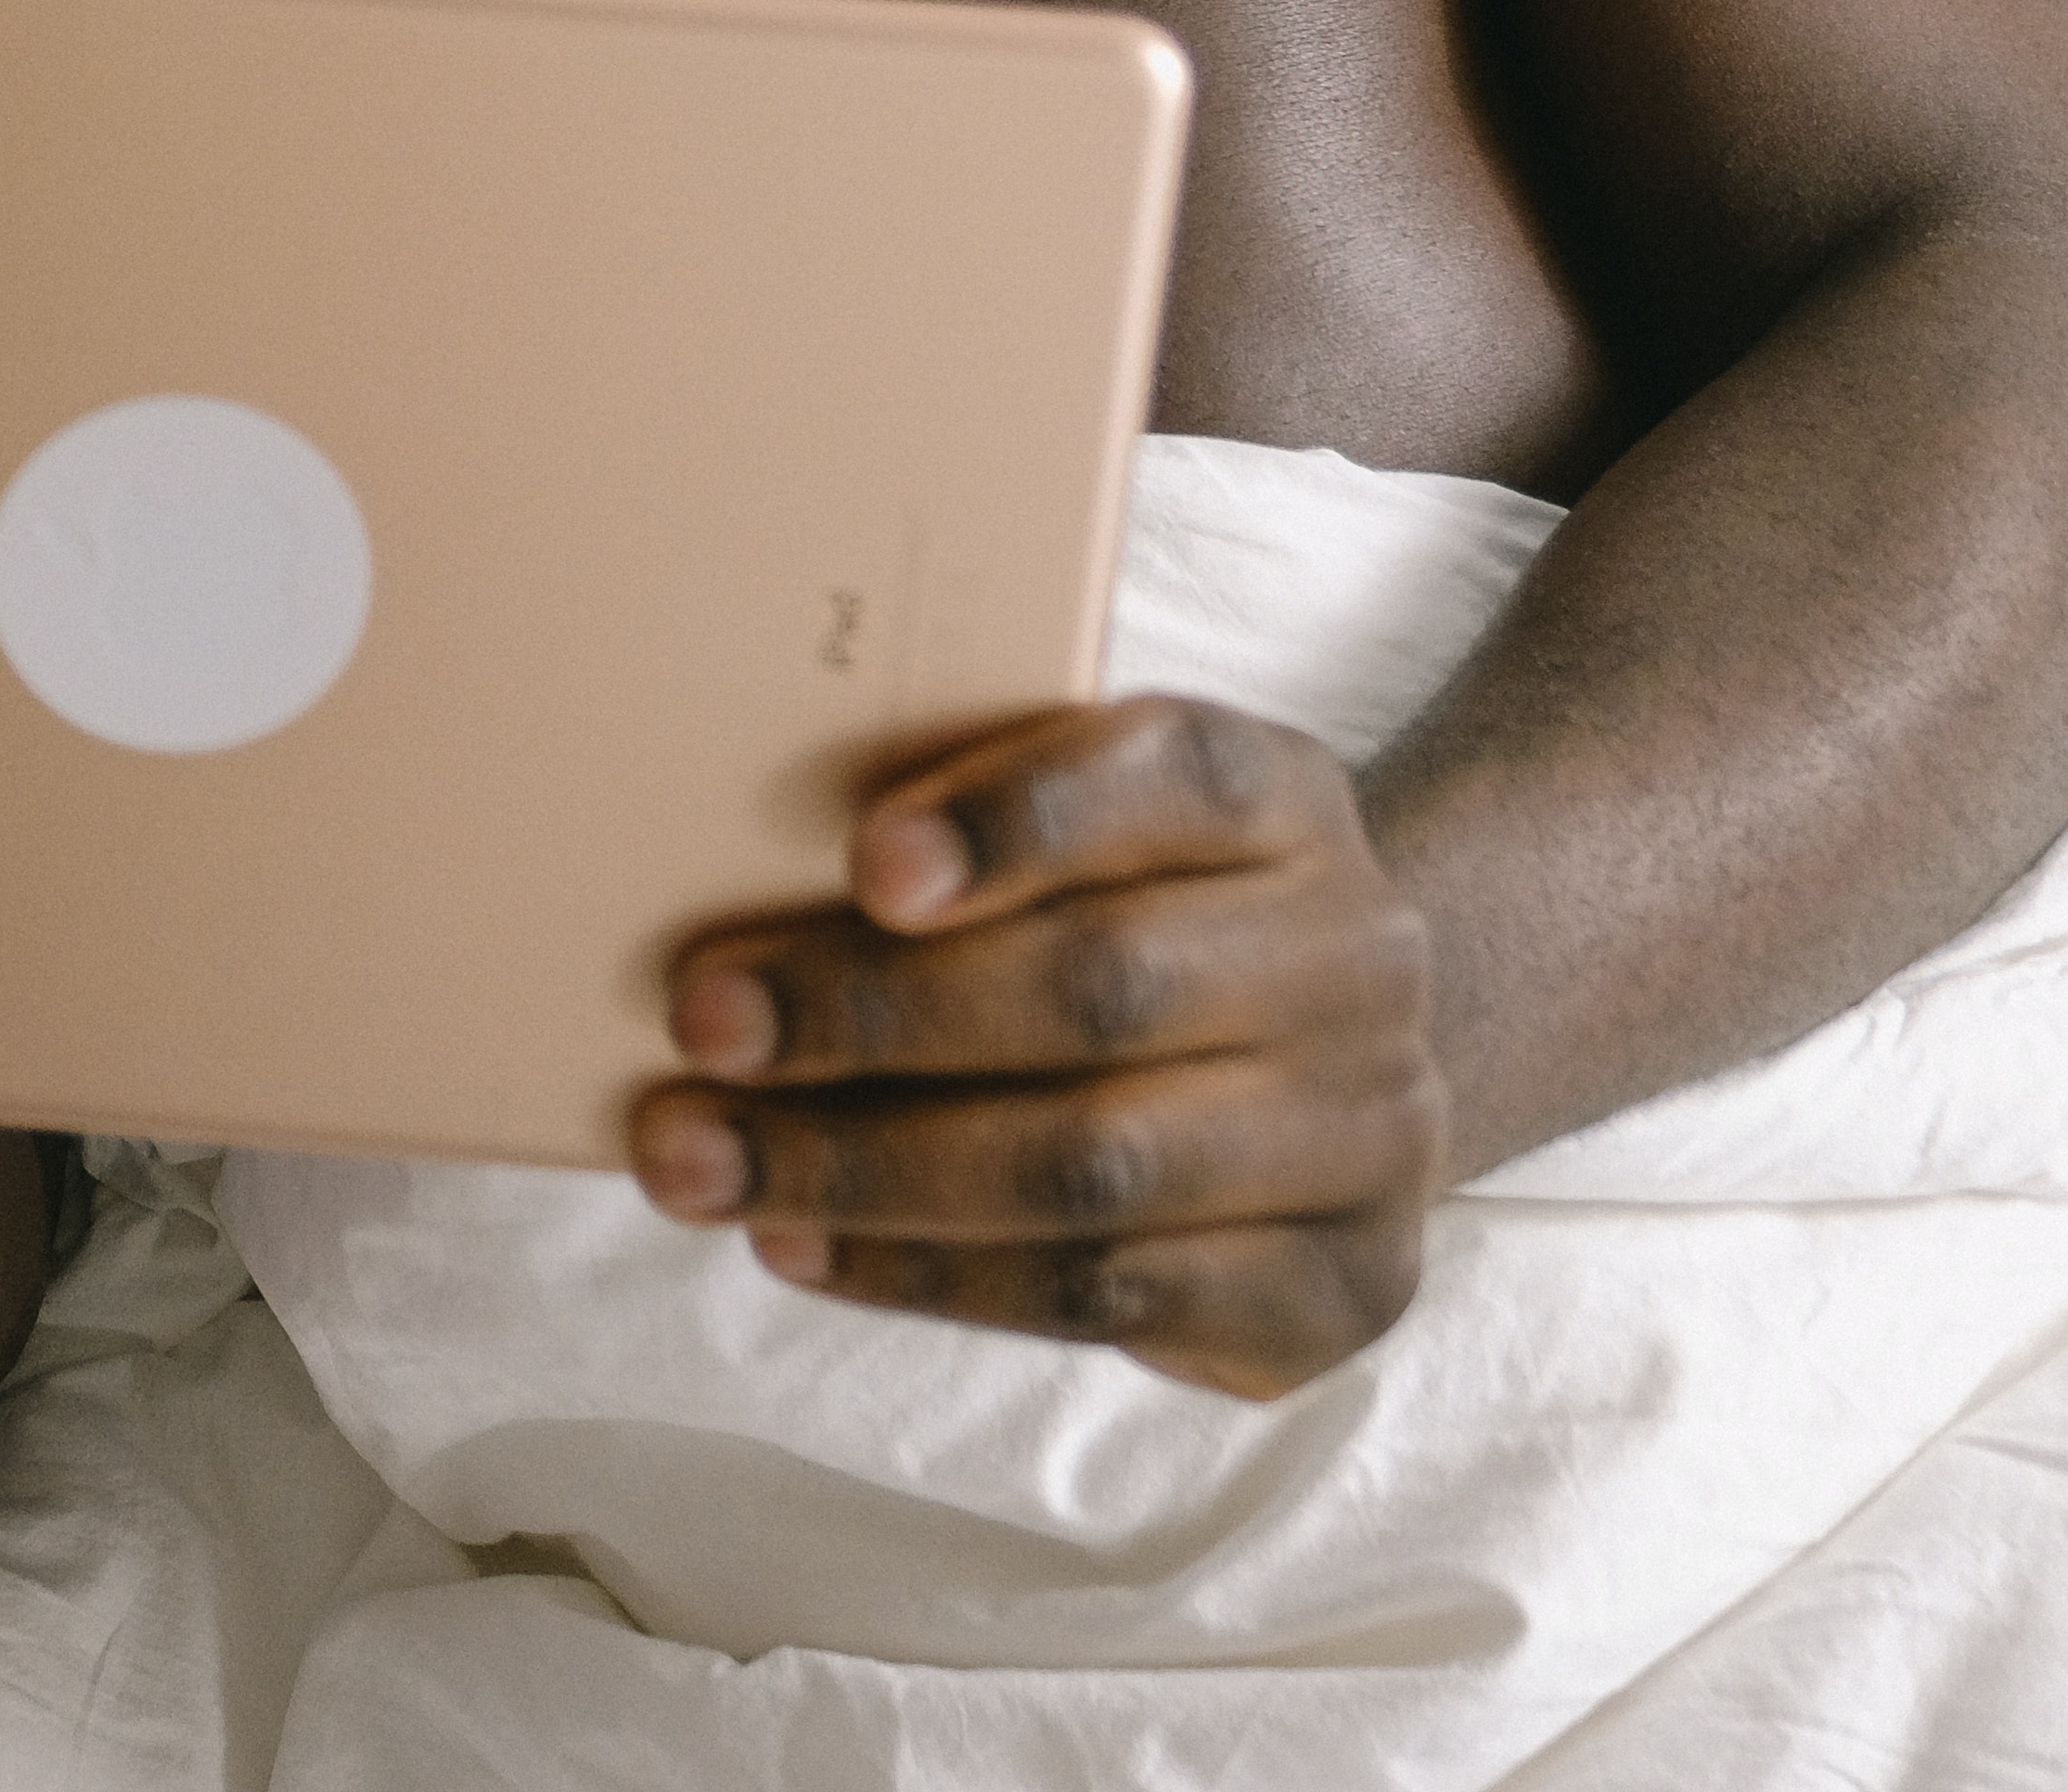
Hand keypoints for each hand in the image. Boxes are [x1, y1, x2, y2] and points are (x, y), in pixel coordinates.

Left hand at [626, 695, 1443, 1399]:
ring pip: (1091, 1166)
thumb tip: (728, 880)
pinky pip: (1106, 1293)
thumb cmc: (1132, 918)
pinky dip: (926, 1275)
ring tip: (699, 1162)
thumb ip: (965, 831)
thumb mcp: (1093, 833)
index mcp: (1282, 799)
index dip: (1019, 818)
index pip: (1172, 774)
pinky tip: (798, 1245)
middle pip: (1102, 986)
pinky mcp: (1342, 1288)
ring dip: (864, 1171)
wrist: (1332, 1073)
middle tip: (698, 1025)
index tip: (866, 864)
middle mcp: (1353, 958)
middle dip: (872, 1011)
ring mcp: (1368, 1133)